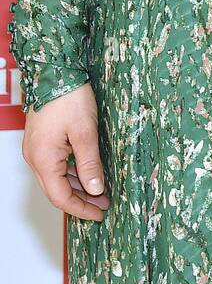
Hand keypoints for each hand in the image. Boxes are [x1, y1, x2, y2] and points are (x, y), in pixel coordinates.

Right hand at [22, 83, 109, 220]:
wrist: (55, 70)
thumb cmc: (69, 97)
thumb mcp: (85, 131)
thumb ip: (90, 162)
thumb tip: (95, 189)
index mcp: (43, 159)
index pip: (60, 197)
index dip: (81, 209)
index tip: (100, 214)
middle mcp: (35, 157)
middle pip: (57, 189)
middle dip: (81, 200)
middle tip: (105, 204)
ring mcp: (37, 149)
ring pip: (57, 177)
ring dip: (78, 185)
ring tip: (101, 191)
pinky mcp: (42, 140)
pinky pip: (57, 164)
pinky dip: (73, 172)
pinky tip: (89, 172)